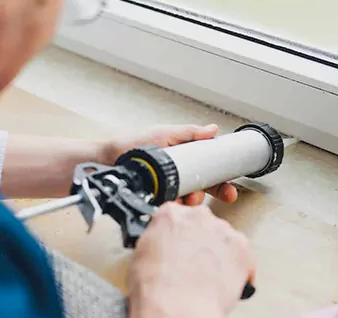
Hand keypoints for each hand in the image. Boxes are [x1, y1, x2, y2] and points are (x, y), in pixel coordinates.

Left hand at [101, 124, 238, 204]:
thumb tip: (212, 129)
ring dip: (192, 200)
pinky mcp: (157, 200)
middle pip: (205, 188)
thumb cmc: (132, 145)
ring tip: (185, 196)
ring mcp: (169, 189)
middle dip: (215, 193)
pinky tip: (171, 202)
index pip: (210, 171)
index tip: (231, 188)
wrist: (107, 161)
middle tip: (226, 196)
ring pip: (190, 201)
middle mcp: (179, 176)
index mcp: (184, 160)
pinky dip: (174, 206)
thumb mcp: (164, 134)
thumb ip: (189, 133)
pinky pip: (172, 208)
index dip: (222, 181)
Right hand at [127, 203, 254, 317]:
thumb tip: (160, 245)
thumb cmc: (157, 289)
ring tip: (207, 277)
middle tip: (193, 263)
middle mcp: (199, 217)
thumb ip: (156, 240)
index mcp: (171, 214)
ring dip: (219, 254)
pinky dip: (237, 269)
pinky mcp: (242, 250)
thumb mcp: (140, 255)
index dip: (179, 232)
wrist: (178, 308)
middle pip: (203, 224)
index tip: (180, 242)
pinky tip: (223, 283)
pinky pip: (243, 258)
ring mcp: (223, 232)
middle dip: (200, 241)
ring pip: (224, 239)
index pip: (178, 214)